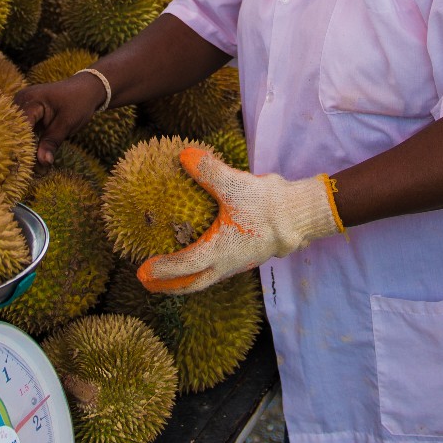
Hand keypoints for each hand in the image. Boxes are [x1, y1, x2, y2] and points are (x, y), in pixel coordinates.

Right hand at [14, 72, 108, 163]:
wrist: (85, 89)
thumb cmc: (78, 102)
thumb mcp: (67, 123)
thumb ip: (52, 142)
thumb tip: (43, 163)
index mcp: (31, 99)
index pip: (19, 126)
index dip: (20, 146)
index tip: (23, 166)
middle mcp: (21, 100)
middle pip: (13, 129)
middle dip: (18, 149)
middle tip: (22, 171)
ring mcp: (20, 104)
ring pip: (14, 130)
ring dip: (20, 147)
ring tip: (23, 167)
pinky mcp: (24, 111)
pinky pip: (20, 128)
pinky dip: (24, 142)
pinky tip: (27, 158)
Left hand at [138, 146, 340, 293]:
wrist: (299, 215)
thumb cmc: (266, 204)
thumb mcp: (234, 184)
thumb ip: (208, 170)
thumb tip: (184, 155)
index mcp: (219, 251)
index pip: (184, 266)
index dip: (162, 270)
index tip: (142, 270)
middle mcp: (227, 264)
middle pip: (193, 284)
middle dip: (169, 287)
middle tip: (149, 284)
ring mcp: (238, 263)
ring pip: (207, 279)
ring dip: (185, 281)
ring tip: (169, 277)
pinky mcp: (247, 257)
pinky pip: (218, 271)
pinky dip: (202, 270)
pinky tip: (200, 257)